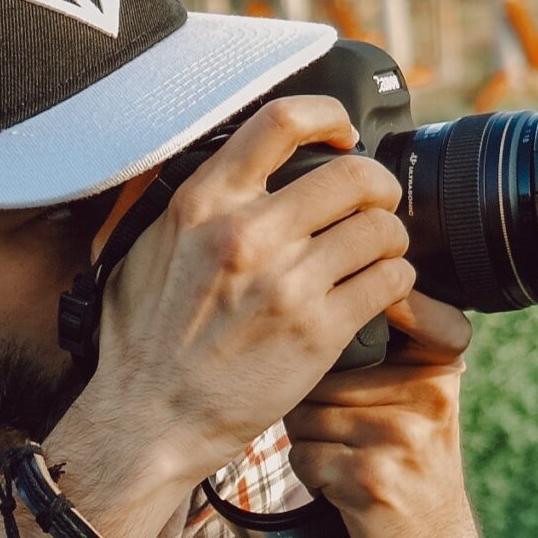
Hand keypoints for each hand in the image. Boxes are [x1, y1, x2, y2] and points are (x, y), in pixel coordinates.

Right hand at [58, 96, 412, 501]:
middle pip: (354, 174)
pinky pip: (391, 281)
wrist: (149, 421)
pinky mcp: (318, 331)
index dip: (328, 117)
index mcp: (203, 204)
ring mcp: (286, 283)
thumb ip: (184, 207)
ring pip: (382, 227)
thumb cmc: (142, 345)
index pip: (282, 120)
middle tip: (375, 205)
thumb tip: (211, 166)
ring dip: (392, 238)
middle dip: (378, 187)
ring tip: (377, 255)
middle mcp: (247, 234)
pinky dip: (396, 281)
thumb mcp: (140, 253)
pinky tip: (378, 291)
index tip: (341, 135)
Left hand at [283, 291, 482, 537]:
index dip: (340, 325)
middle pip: (321, 372)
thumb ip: (384, 356)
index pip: (379, 313)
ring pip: (306, 414)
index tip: (340, 355)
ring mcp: (400, 434)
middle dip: (315, 404)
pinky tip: (344, 487)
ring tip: (348, 462)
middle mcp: (427, 393)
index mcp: (438, 367)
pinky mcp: (372, 475)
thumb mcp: (418, 403)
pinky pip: (304, 455)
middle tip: (349, 437)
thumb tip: (300, 316)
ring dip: (310, 442)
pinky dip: (311, 475)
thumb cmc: (410, 469)